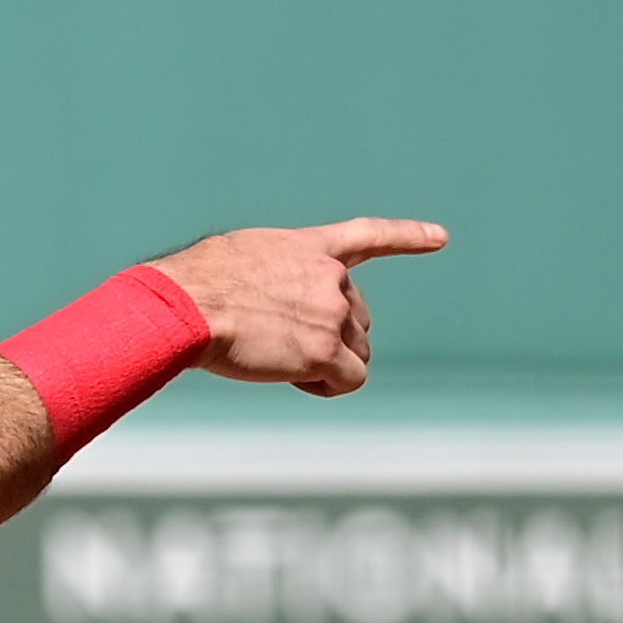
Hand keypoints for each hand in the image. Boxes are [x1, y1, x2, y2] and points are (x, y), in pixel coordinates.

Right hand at [150, 218, 448, 397]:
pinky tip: (294, 379)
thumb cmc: (191, 284)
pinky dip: (326, 386)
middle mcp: (331, 278)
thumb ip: (276, 274)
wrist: (182, 305)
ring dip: (325, 362)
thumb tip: (272, 305)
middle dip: (328, 337)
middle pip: (356, 318)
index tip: (440, 238)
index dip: (407, 237)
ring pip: (355, 352)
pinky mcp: (325, 351)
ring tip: (275, 357)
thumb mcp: (240, 259)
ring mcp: (331, 314)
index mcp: (309, 248)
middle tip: (276, 343)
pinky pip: (349, 379)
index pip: (369, 236)